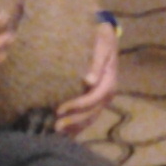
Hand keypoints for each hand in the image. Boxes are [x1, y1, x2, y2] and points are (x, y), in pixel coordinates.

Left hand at [53, 19, 120, 136]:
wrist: (103, 33)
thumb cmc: (99, 35)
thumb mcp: (101, 42)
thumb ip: (96, 60)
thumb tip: (90, 81)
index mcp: (109, 77)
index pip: (96, 96)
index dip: (79, 105)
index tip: (59, 109)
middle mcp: (108, 89)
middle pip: (94, 110)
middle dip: (76, 120)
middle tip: (56, 126)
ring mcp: (103, 95)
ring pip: (92, 116)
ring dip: (77, 126)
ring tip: (58, 132)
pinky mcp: (96, 96)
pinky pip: (90, 114)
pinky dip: (78, 124)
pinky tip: (66, 132)